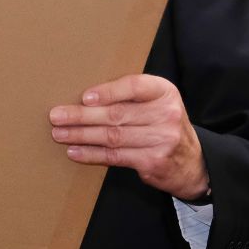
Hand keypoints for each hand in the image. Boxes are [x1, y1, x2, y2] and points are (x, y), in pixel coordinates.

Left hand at [49, 73, 208, 200]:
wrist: (192, 162)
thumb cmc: (163, 126)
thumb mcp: (156, 104)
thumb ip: (129, 98)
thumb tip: (83, 99)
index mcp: (164, 92)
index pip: (134, 86)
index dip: (108, 92)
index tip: (84, 97)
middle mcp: (166, 114)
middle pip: (117, 114)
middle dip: (82, 116)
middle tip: (57, 116)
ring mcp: (161, 139)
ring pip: (112, 136)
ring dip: (81, 135)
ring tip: (60, 134)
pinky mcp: (153, 161)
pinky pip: (115, 156)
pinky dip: (91, 154)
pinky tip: (75, 152)